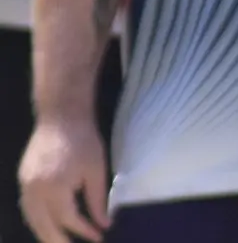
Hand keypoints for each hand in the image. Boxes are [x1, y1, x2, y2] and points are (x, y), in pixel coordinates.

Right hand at [18, 117, 110, 242]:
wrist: (61, 116)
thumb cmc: (84, 141)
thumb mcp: (97, 170)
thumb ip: (98, 200)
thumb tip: (104, 224)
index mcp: (55, 188)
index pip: (69, 219)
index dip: (84, 230)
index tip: (99, 237)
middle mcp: (35, 190)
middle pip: (44, 225)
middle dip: (59, 240)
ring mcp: (25, 184)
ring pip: (31, 218)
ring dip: (45, 233)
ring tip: (60, 242)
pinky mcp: (23, 179)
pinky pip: (27, 207)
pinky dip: (37, 219)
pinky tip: (48, 224)